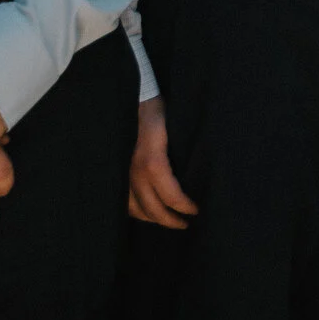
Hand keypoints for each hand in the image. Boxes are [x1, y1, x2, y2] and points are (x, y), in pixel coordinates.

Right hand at [126, 99, 196, 230]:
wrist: (131, 95)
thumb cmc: (157, 108)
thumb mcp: (178, 126)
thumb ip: (186, 151)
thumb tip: (203, 171)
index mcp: (153, 161)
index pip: (171, 196)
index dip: (184, 207)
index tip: (196, 211)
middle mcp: (134, 171)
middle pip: (152, 208)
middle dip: (170, 220)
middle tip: (185, 224)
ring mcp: (122, 172)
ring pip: (135, 208)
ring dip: (152, 218)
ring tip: (167, 219)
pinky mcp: (115, 170)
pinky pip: (122, 199)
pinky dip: (135, 209)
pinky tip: (146, 210)